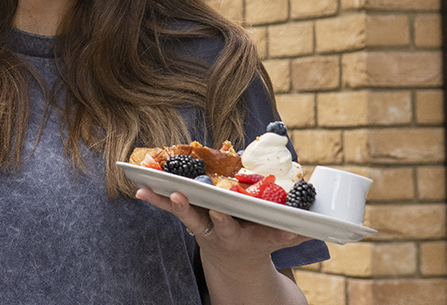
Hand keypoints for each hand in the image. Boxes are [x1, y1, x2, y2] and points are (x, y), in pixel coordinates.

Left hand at [135, 188, 306, 267]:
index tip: (219, 210)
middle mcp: (213, 229)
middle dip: (187, 207)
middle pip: (198, 218)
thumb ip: (291, 232)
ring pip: (178, 211)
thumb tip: (308, 224)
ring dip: (162, 199)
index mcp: (236, 235)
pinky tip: (138, 187)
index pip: (230, 226)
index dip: (224, 219)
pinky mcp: (187, 215)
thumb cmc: (260, 240)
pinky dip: (154, 196)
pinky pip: (167, 206)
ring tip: (145, 188)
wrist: (236, 260)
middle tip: (178, 194)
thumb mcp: (276, 240)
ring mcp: (197, 223)